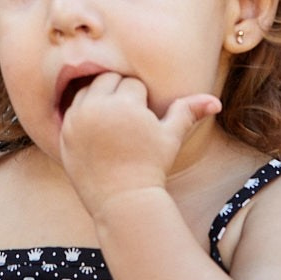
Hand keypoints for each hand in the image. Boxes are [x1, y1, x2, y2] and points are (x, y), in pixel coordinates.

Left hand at [58, 73, 218, 214]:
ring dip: (100, 98)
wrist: (122, 199)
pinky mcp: (64, 131)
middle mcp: (98, 107)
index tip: (143, 123)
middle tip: (128, 120)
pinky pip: (73, 107)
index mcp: (125, 104)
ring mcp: (77, 119)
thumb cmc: (151, 167)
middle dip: (119, 94)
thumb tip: (215, 101)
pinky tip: (98, 130)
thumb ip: (189, 112)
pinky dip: (84, 112)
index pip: (132, 83)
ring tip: (113, 123)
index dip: (142, 102)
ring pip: (88, 90)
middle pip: (108, 80)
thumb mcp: (171, 138)